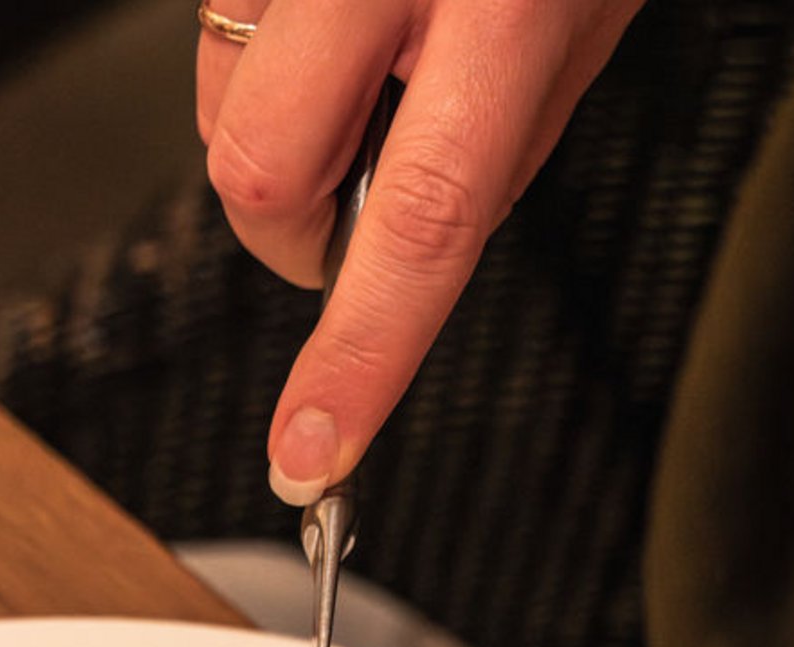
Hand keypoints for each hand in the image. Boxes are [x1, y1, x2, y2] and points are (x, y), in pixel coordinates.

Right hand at [196, 0, 644, 500]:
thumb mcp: (581, 15)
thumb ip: (498, 140)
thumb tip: (403, 253)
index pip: (420, 224)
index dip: (359, 358)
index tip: (312, 455)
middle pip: (258, 175)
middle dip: (292, 227)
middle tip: (358, 190)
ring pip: (216, 110)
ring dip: (273, 131)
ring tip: (363, 59)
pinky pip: (212, 34)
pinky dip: (262, 54)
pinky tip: (335, 11)